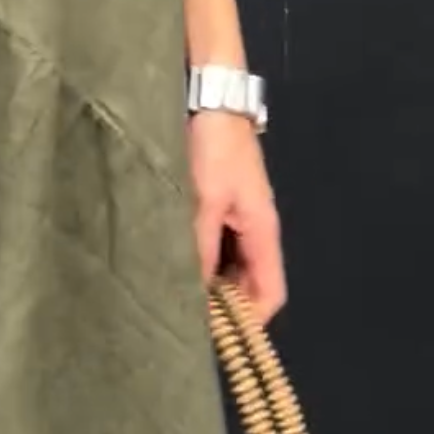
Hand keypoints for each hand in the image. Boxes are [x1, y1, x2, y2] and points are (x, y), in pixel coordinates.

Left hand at [188, 110, 286, 323]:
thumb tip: (192, 295)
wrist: (206, 94)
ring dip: (202, 277)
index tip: (217, 340)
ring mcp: (231, 212)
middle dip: (221, 303)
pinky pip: (207, 239)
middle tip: (181, 318)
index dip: (249, 322)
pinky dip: (192, 253)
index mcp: (262, 230)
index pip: (269, 293)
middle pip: (245, 281)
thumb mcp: (202, 199)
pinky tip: (164, 257)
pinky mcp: (211, 198)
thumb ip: (198, 247)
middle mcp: (251, 226)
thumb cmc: (211, 146)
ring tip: (168, 292)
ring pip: (223, 260)